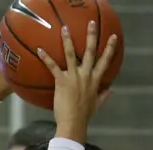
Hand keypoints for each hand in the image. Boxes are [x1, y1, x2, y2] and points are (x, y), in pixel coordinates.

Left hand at [36, 21, 119, 143]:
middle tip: (91, 23)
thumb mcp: (97, 105)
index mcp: (95, 80)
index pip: (105, 61)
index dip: (110, 49)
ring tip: (64, 28)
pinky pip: (53, 67)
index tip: (113, 37)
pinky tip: (40, 50)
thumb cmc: (84, 116)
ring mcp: (74, 77)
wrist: (74, 123)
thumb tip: (111, 91)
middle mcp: (86, 75)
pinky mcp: (62, 81)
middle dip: (92, 36)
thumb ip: (103, 96)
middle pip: (90, 52)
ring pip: (71, 54)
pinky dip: (46, 58)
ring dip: (68, 40)